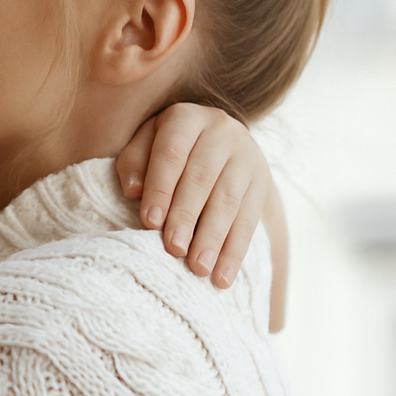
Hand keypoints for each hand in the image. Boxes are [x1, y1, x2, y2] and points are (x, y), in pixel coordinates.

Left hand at [117, 101, 273, 288]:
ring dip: (214, 238)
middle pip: (202, 178)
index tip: (150, 222)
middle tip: (174, 249)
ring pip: (229, 200)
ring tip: (199, 268)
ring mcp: (246, 156)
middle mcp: (221, 131)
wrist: (220, 145)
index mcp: (186, 119)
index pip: (172, 153)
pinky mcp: (262, 182)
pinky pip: (250, 219)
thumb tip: (133, 190)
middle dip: (187, 216)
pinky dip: (236, 251)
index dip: (161, 188)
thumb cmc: (167, 150)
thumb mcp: (145, 145)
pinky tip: (224, 276)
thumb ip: (134, 162)